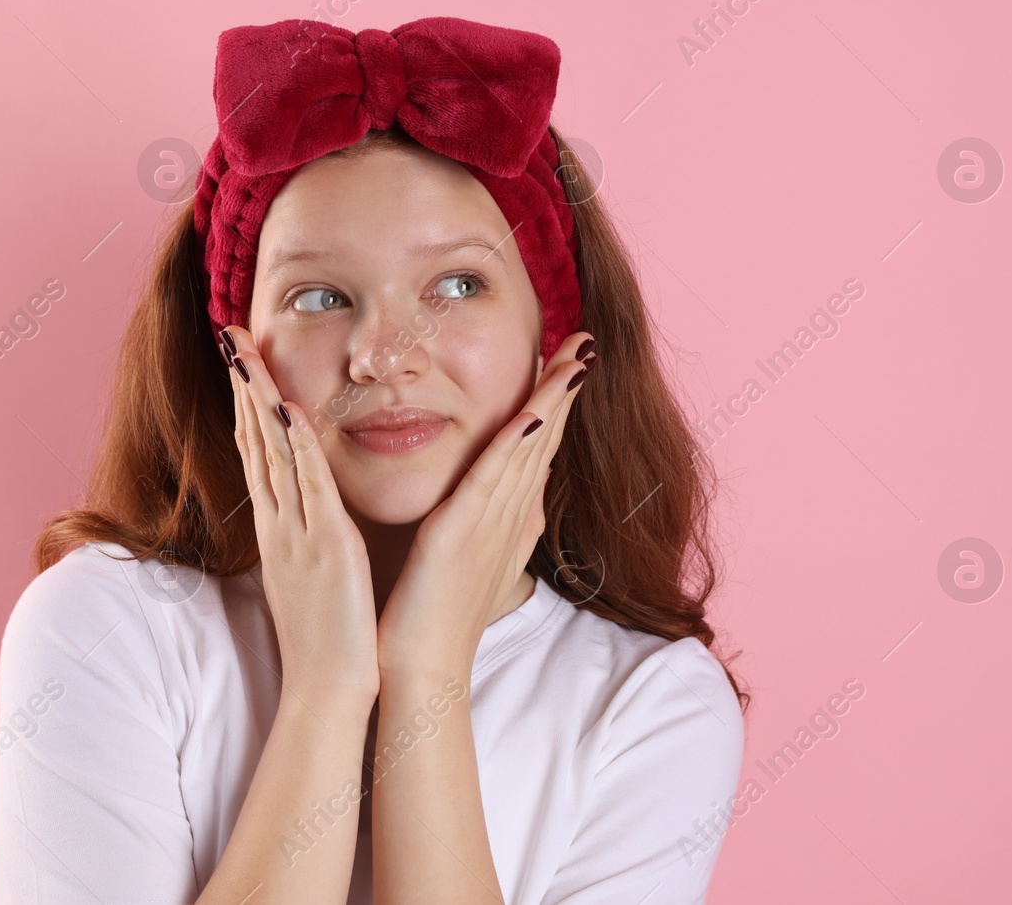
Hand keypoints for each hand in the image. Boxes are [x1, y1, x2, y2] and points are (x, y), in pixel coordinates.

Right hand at [221, 325, 381, 713]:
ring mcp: (298, 533)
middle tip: (230, 332)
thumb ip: (309, 538)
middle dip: (242, 385)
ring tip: (247, 351)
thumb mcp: (312, 576)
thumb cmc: (327, 638)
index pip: (258, 452)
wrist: (330, 690)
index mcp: (280, 529)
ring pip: (273, 454)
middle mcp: (280, 524)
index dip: (247, 402)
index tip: (241, 358)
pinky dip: (296, 447)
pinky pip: (308, 488)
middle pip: (254, 441)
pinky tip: (289, 410)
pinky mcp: (327, 548)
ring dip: (260, 400)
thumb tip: (310, 512)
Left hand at [375, 331, 596, 682]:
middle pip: (544, 440)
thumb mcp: (478, 561)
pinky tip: (531, 414)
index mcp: (509, 519)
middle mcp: (510, 517)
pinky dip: (514, 445)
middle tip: (585, 344)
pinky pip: (493, 479)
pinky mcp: (463, 532)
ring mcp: (492, 524)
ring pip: (528, 449)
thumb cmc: (439, 617)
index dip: (555, 404)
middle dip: (564, 390)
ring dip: (551, 402)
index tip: (570, 362)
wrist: (425, 667)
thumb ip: (502, 524)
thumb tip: (529, 494)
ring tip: (572, 358)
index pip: (538, 449)